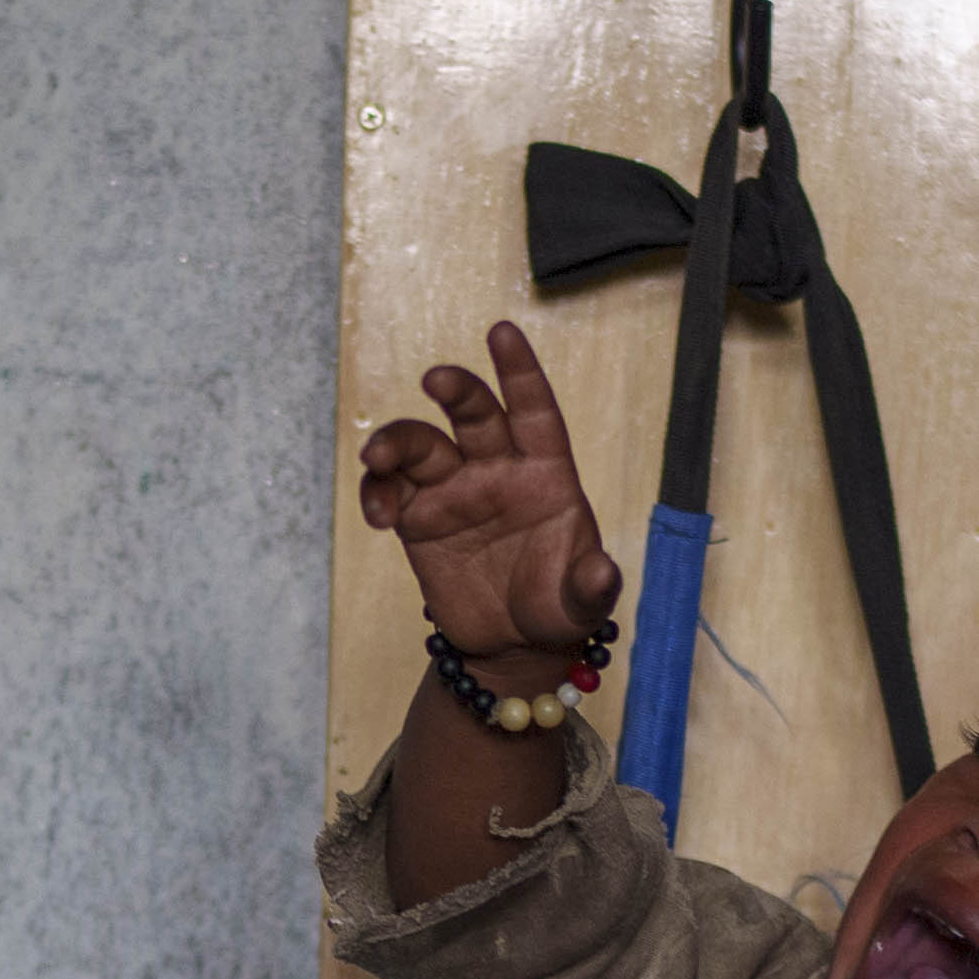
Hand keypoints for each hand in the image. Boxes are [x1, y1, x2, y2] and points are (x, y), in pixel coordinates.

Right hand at [358, 311, 622, 666]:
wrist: (514, 647)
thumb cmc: (558, 610)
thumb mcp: (582, 603)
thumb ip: (591, 586)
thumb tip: (602, 573)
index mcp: (546, 473)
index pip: (534, 410)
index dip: (519, 371)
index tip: (501, 331)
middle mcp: (497, 470)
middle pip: (473, 413)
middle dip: (455, 389)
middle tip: (436, 379)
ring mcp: (454, 491)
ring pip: (419, 444)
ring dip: (395, 443)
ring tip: (377, 462)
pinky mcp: (419, 519)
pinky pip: (390, 491)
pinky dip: (378, 494)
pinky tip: (379, 517)